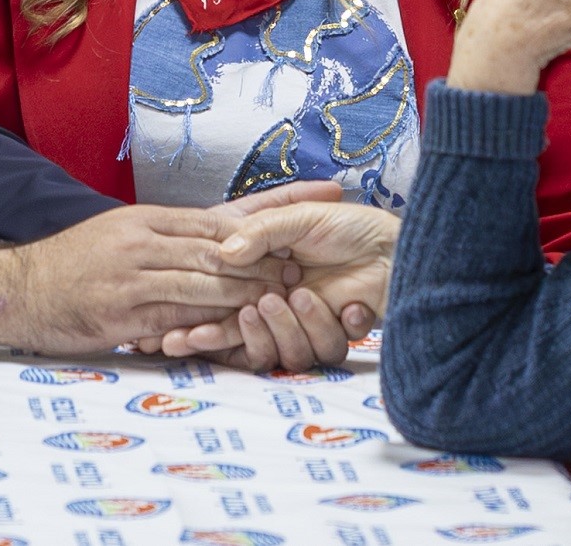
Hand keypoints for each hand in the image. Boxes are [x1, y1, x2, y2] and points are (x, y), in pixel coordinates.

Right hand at [0, 205, 295, 353]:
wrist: (17, 289)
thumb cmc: (74, 262)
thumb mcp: (122, 233)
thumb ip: (171, 236)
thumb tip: (226, 236)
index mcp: (150, 218)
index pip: (224, 214)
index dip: (271, 213)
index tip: (317, 201)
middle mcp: (145, 241)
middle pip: (221, 246)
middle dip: (267, 258)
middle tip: (307, 266)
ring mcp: (133, 277)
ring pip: (204, 282)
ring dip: (247, 292)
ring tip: (284, 299)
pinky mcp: (121, 314)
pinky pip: (176, 318)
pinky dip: (209, 324)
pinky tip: (236, 329)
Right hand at [154, 201, 398, 369]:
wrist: (394, 242)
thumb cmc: (344, 226)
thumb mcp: (296, 218)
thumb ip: (259, 233)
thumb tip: (223, 254)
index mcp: (262, 284)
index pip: (222, 316)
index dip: (202, 330)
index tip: (177, 337)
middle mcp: (283, 310)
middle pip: (250, 345)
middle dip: (243, 335)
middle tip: (252, 310)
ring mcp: (311, 326)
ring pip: (289, 352)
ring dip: (290, 327)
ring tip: (299, 295)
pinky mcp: (340, 336)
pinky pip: (329, 350)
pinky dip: (335, 325)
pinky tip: (350, 304)